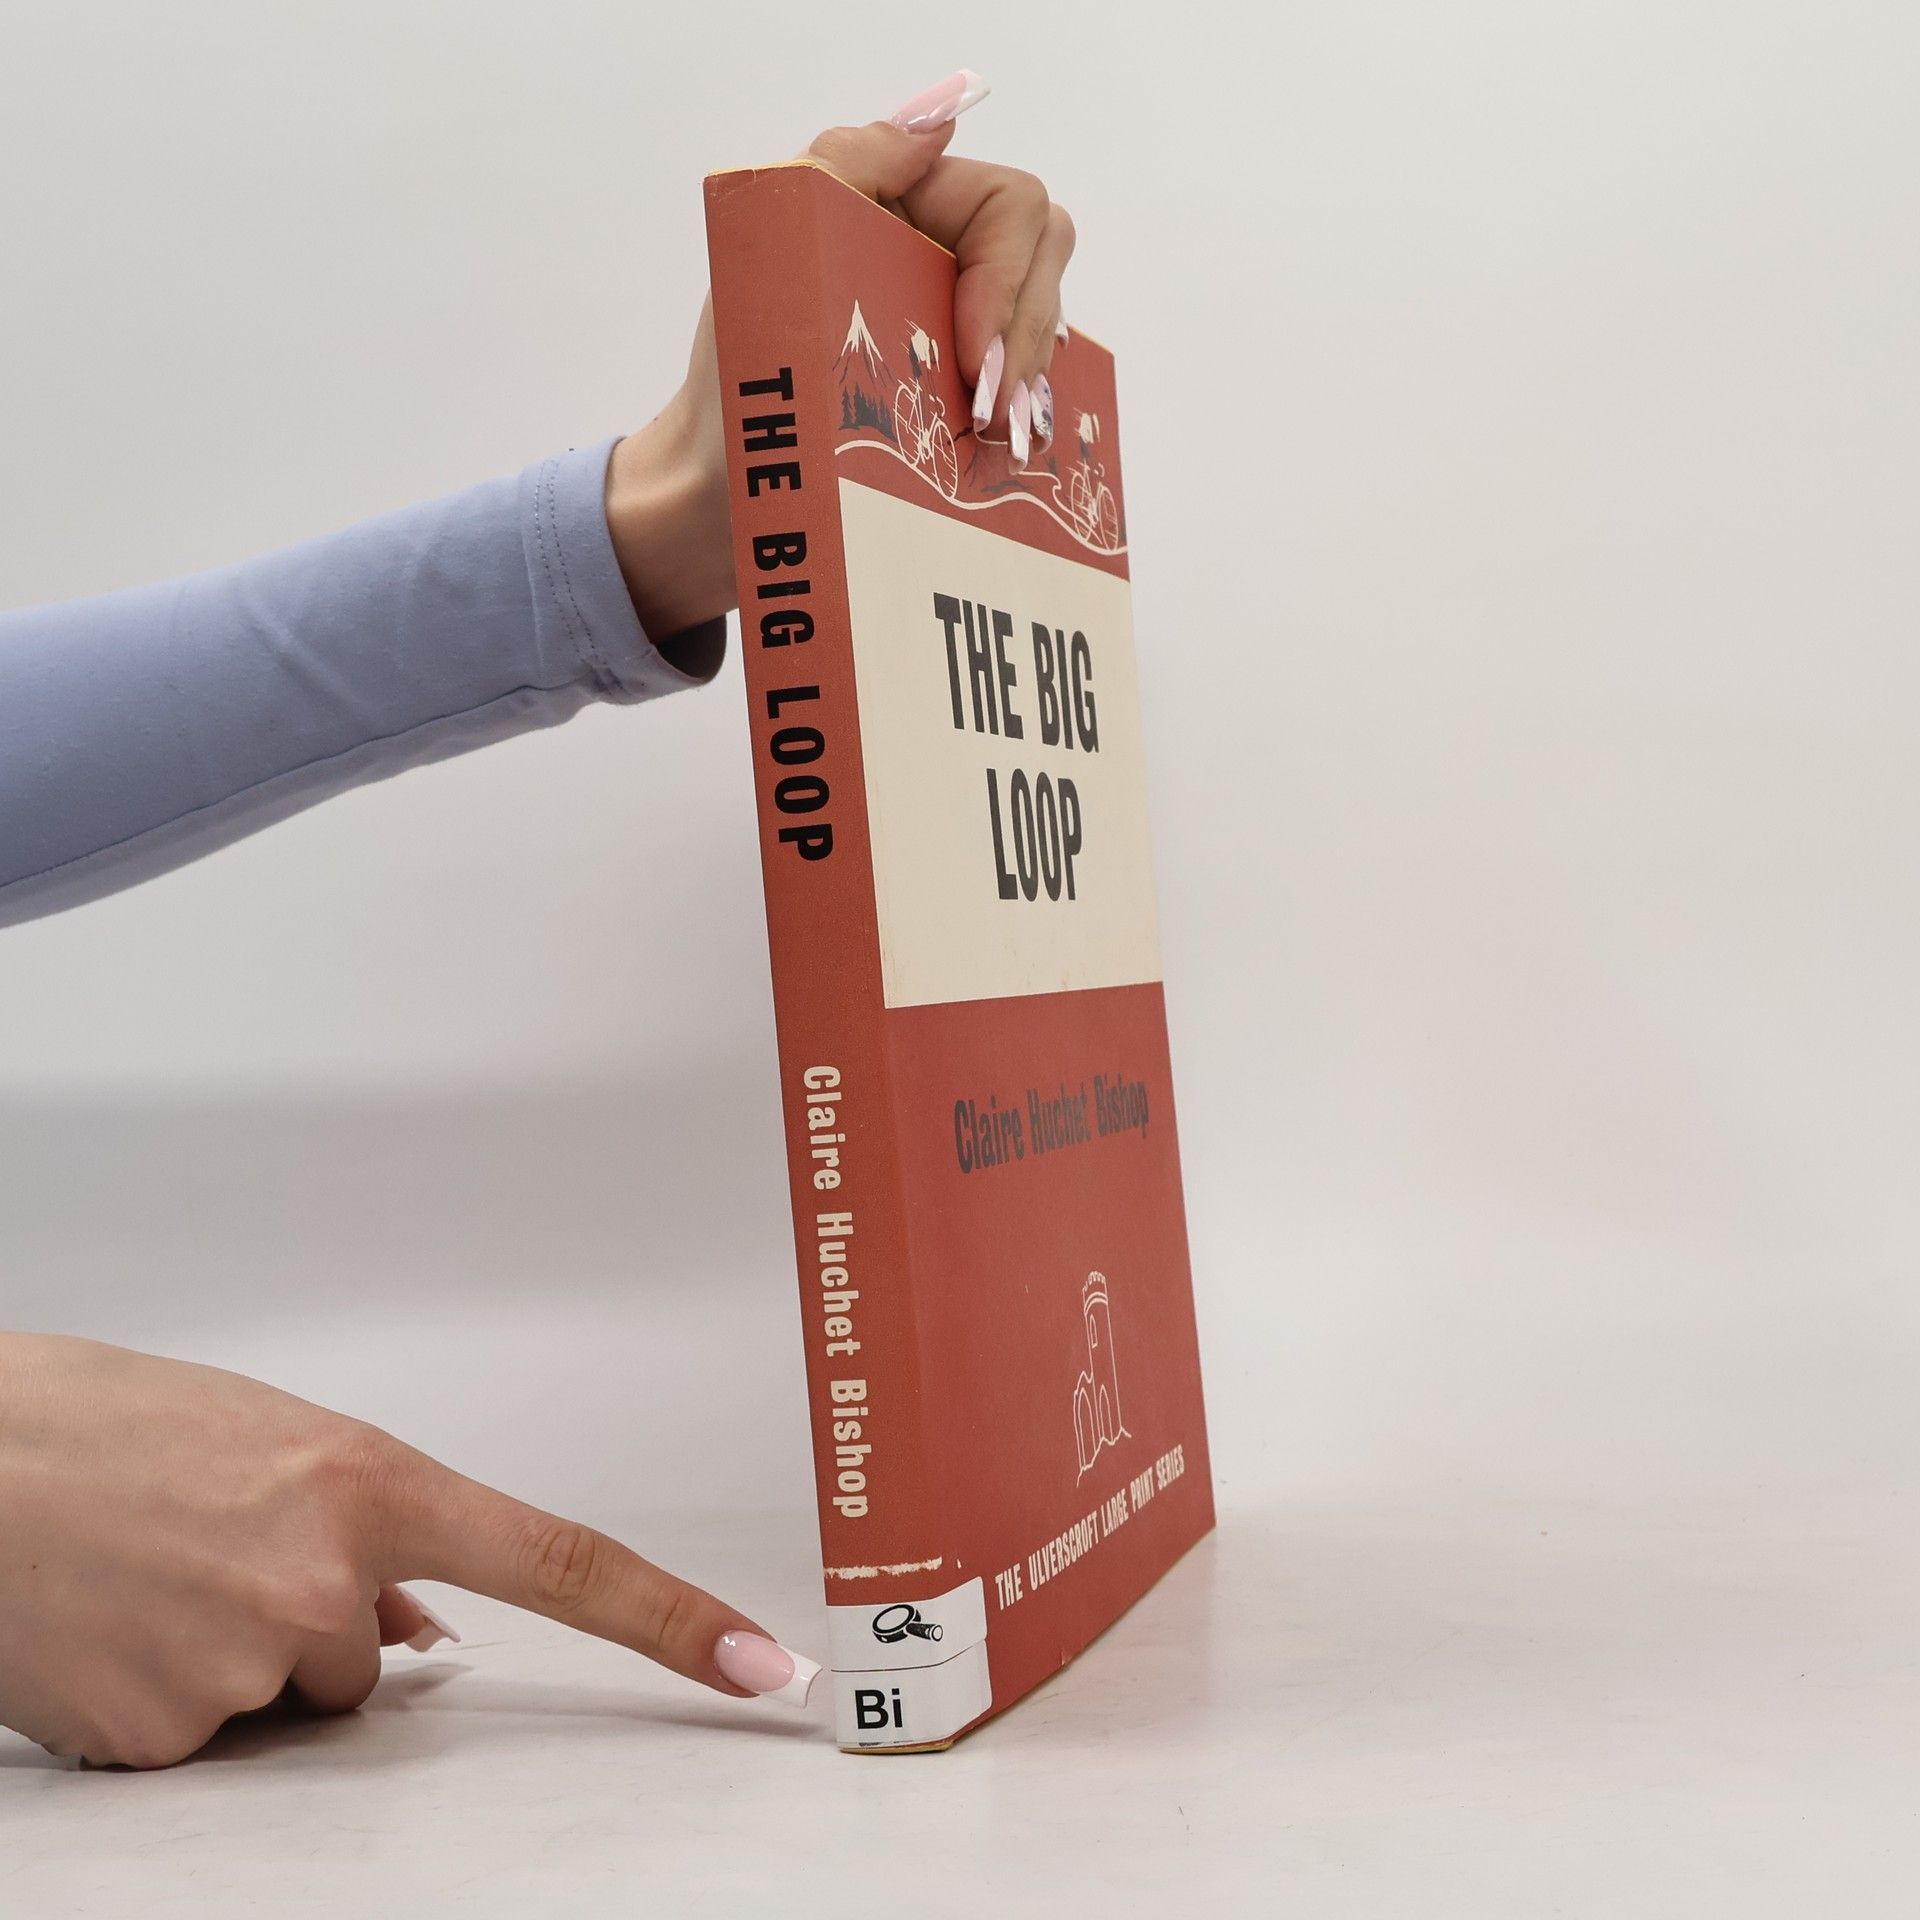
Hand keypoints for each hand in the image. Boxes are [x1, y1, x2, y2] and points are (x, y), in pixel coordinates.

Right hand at [0, 1334, 812, 1768]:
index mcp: (370, 1478)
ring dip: (234, 1661)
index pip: (562, 1560)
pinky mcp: (162, 1739)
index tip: (763, 1668)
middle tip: (204, 1549)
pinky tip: (107, 1628)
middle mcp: (326, 1576)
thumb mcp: (267, 1445)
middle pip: (376, 1662)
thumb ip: (364, 1526)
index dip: (672, 1620)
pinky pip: (208, 1744)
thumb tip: (420, 1626)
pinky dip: (165, 1703)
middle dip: (313, 1625)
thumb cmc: (109, 1424)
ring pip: (291, 1704)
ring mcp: (244, 1664)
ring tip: (147, 1577)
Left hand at [605, 70, 1072, 640]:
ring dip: (1028, 387)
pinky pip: (1031, 394)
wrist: (722, 487)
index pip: (1011, 207)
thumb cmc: (738, 369)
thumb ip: (854, 159)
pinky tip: (1006, 456)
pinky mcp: (965, 397)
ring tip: (990, 441)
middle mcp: (942, 255)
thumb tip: (943, 122)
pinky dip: (1028, 422)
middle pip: (1045, 263)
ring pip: (1046, 332)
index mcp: (908, 202)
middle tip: (988, 411)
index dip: (1009, 278)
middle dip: (1026, 337)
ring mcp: (959, 327)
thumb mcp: (776, 237)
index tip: (972, 354)